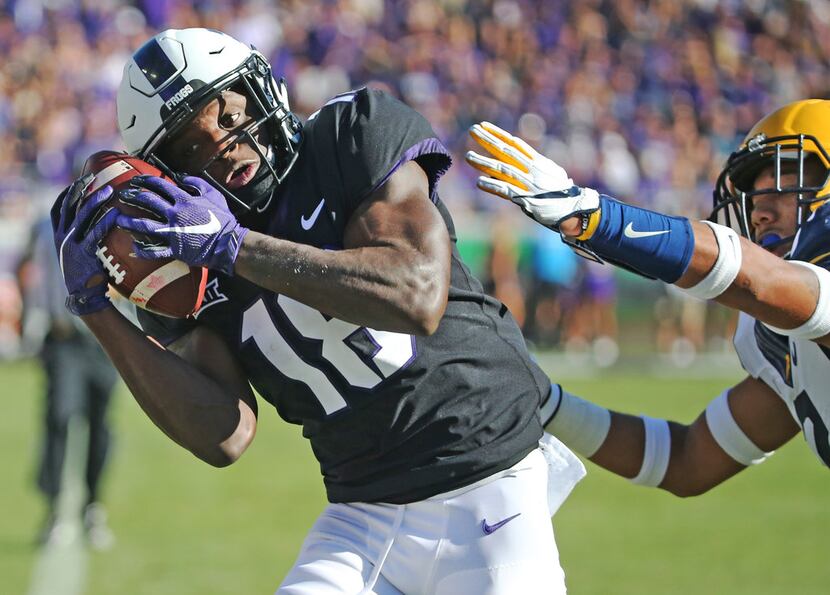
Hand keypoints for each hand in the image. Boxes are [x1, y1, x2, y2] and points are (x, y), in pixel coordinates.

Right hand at [50, 174, 119, 315]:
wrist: (84, 295)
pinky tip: (115, 213)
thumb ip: (82, 236)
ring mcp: (71, 245)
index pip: (58, 209)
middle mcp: (62, 238)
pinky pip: (95, 233)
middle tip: (94, 176)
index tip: (78, 180)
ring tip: (109, 190)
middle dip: (80, 189)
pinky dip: (105, 221)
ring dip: (95, 201)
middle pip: (69, 207)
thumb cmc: (87, 271)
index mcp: (58, 236)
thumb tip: (96, 219)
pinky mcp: (84, 254)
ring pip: (82, 217)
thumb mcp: (78, 251)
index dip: (66, 193)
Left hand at [115, 175, 248, 274]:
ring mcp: (173, 232)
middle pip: (148, 202)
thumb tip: (181, 176)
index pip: (159, 185)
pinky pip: (155, 250)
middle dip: (132, 197)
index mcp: (184, 200)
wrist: (229, 243)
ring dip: (129, 222)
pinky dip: (143, 250)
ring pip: (145, 225)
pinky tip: (133, 247)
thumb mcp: (214, 195)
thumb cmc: (223, 219)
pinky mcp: (175, 249)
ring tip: (118, 220)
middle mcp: (175, 214)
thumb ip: (197, 184)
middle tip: (122, 196)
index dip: (145, 181)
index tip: (135, 180)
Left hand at [465, 121, 599, 231]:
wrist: (573, 209)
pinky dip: (492, 186)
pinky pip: (506, 190)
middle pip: (505, 152)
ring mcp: (528, 183)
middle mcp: (532, 169)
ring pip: (502, 169)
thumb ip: (532, 165)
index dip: (498, 133)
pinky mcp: (526, 199)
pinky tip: (479, 182)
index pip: (513, 143)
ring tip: (468, 156)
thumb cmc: (560, 192)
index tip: (484, 125)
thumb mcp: (549, 172)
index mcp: (537, 161)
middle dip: (487, 140)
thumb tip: (516, 161)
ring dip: (484, 163)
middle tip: (472, 130)